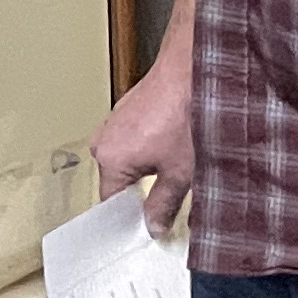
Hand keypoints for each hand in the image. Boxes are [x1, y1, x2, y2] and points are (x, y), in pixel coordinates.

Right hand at [93, 41, 197, 236]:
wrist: (193, 70)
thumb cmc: (187, 117)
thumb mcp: (181, 173)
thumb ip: (163, 204)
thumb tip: (152, 226)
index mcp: (109, 159)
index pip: (110, 203)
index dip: (132, 217)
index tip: (151, 226)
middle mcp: (104, 140)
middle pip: (120, 180)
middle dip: (145, 190)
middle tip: (174, 196)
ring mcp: (115, 121)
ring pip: (130, 158)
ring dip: (151, 166)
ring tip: (180, 165)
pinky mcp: (129, 109)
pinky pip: (135, 138)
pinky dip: (153, 145)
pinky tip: (178, 143)